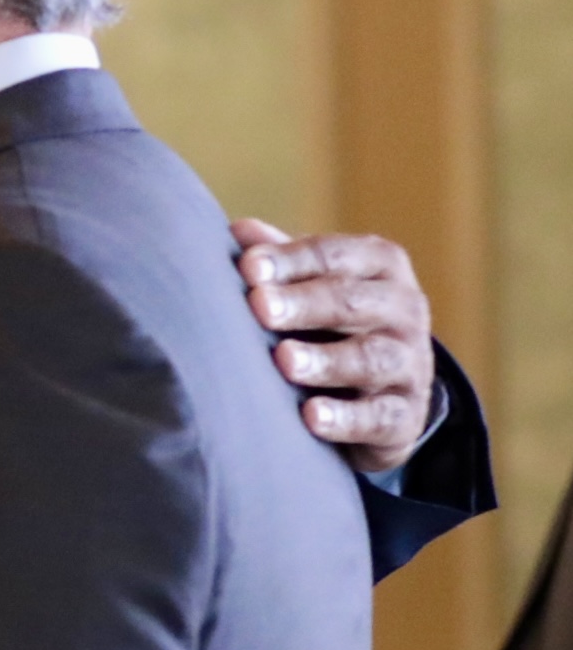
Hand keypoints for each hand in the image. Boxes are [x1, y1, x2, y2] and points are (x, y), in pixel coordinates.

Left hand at [232, 220, 438, 474]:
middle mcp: (404, 308)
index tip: (248, 267)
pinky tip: (310, 418)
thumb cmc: (330, 321)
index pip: (333, 256)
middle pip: (351, 302)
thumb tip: (238, 231)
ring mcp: (410, 363)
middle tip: (260, 306)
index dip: (290, 260)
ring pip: (369, 359)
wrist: (382, 389)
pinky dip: (345, 419)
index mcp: (380, 265)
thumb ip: (280, 259)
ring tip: (284, 361)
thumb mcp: (313, 283)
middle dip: (304, 303)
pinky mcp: (405, 415)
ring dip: (326, 360)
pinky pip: (379, 417)